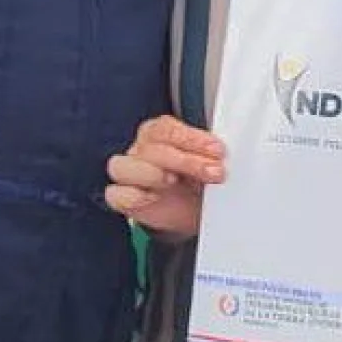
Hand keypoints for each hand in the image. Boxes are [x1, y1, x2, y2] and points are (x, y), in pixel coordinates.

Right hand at [105, 115, 226, 238]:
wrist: (194, 212)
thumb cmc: (199, 182)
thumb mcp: (211, 164)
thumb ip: (213, 154)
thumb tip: (224, 153)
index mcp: (160, 133)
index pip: (167, 129)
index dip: (192, 139)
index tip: (217, 150)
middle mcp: (141, 150)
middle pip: (151, 148)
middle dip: (186, 160)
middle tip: (214, 171)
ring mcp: (129, 173)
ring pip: (124, 166)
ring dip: (153, 174)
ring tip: (177, 182)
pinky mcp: (122, 198)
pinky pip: (116, 194)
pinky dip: (135, 195)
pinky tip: (154, 197)